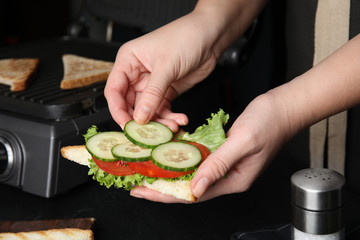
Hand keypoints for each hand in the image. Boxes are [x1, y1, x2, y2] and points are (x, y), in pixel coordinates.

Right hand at [104, 11, 218, 130]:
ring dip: (159, 121)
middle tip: (149, 133)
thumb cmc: (186, 37)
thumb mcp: (167, 66)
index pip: (114, 90)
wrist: (210, 36)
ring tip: (171, 127)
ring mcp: (153, 84)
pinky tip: (179, 120)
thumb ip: (153, 94)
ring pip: (148, 110)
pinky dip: (170, 118)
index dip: (118, 110)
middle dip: (140, 120)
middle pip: (130, 104)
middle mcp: (137, 73)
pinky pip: (163, 109)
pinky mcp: (167, 91)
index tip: (126, 126)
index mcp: (129, 61)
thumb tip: (140, 117)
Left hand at [130, 93, 293, 201]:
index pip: (193, 194)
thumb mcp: (243, 141)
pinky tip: (166, 153)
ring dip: (169, 173)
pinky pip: (197, 159)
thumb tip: (195, 188)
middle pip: (188, 187)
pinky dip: (180, 158)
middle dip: (161, 186)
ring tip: (146, 171)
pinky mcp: (222, 152)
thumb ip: (219, 164)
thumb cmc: (270, 122)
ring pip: (191, 173)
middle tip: (136, 183)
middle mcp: (227, 176)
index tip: (143, 191)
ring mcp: (224, 165)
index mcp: (233, 180)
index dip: (165, 193)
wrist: (284, 107)